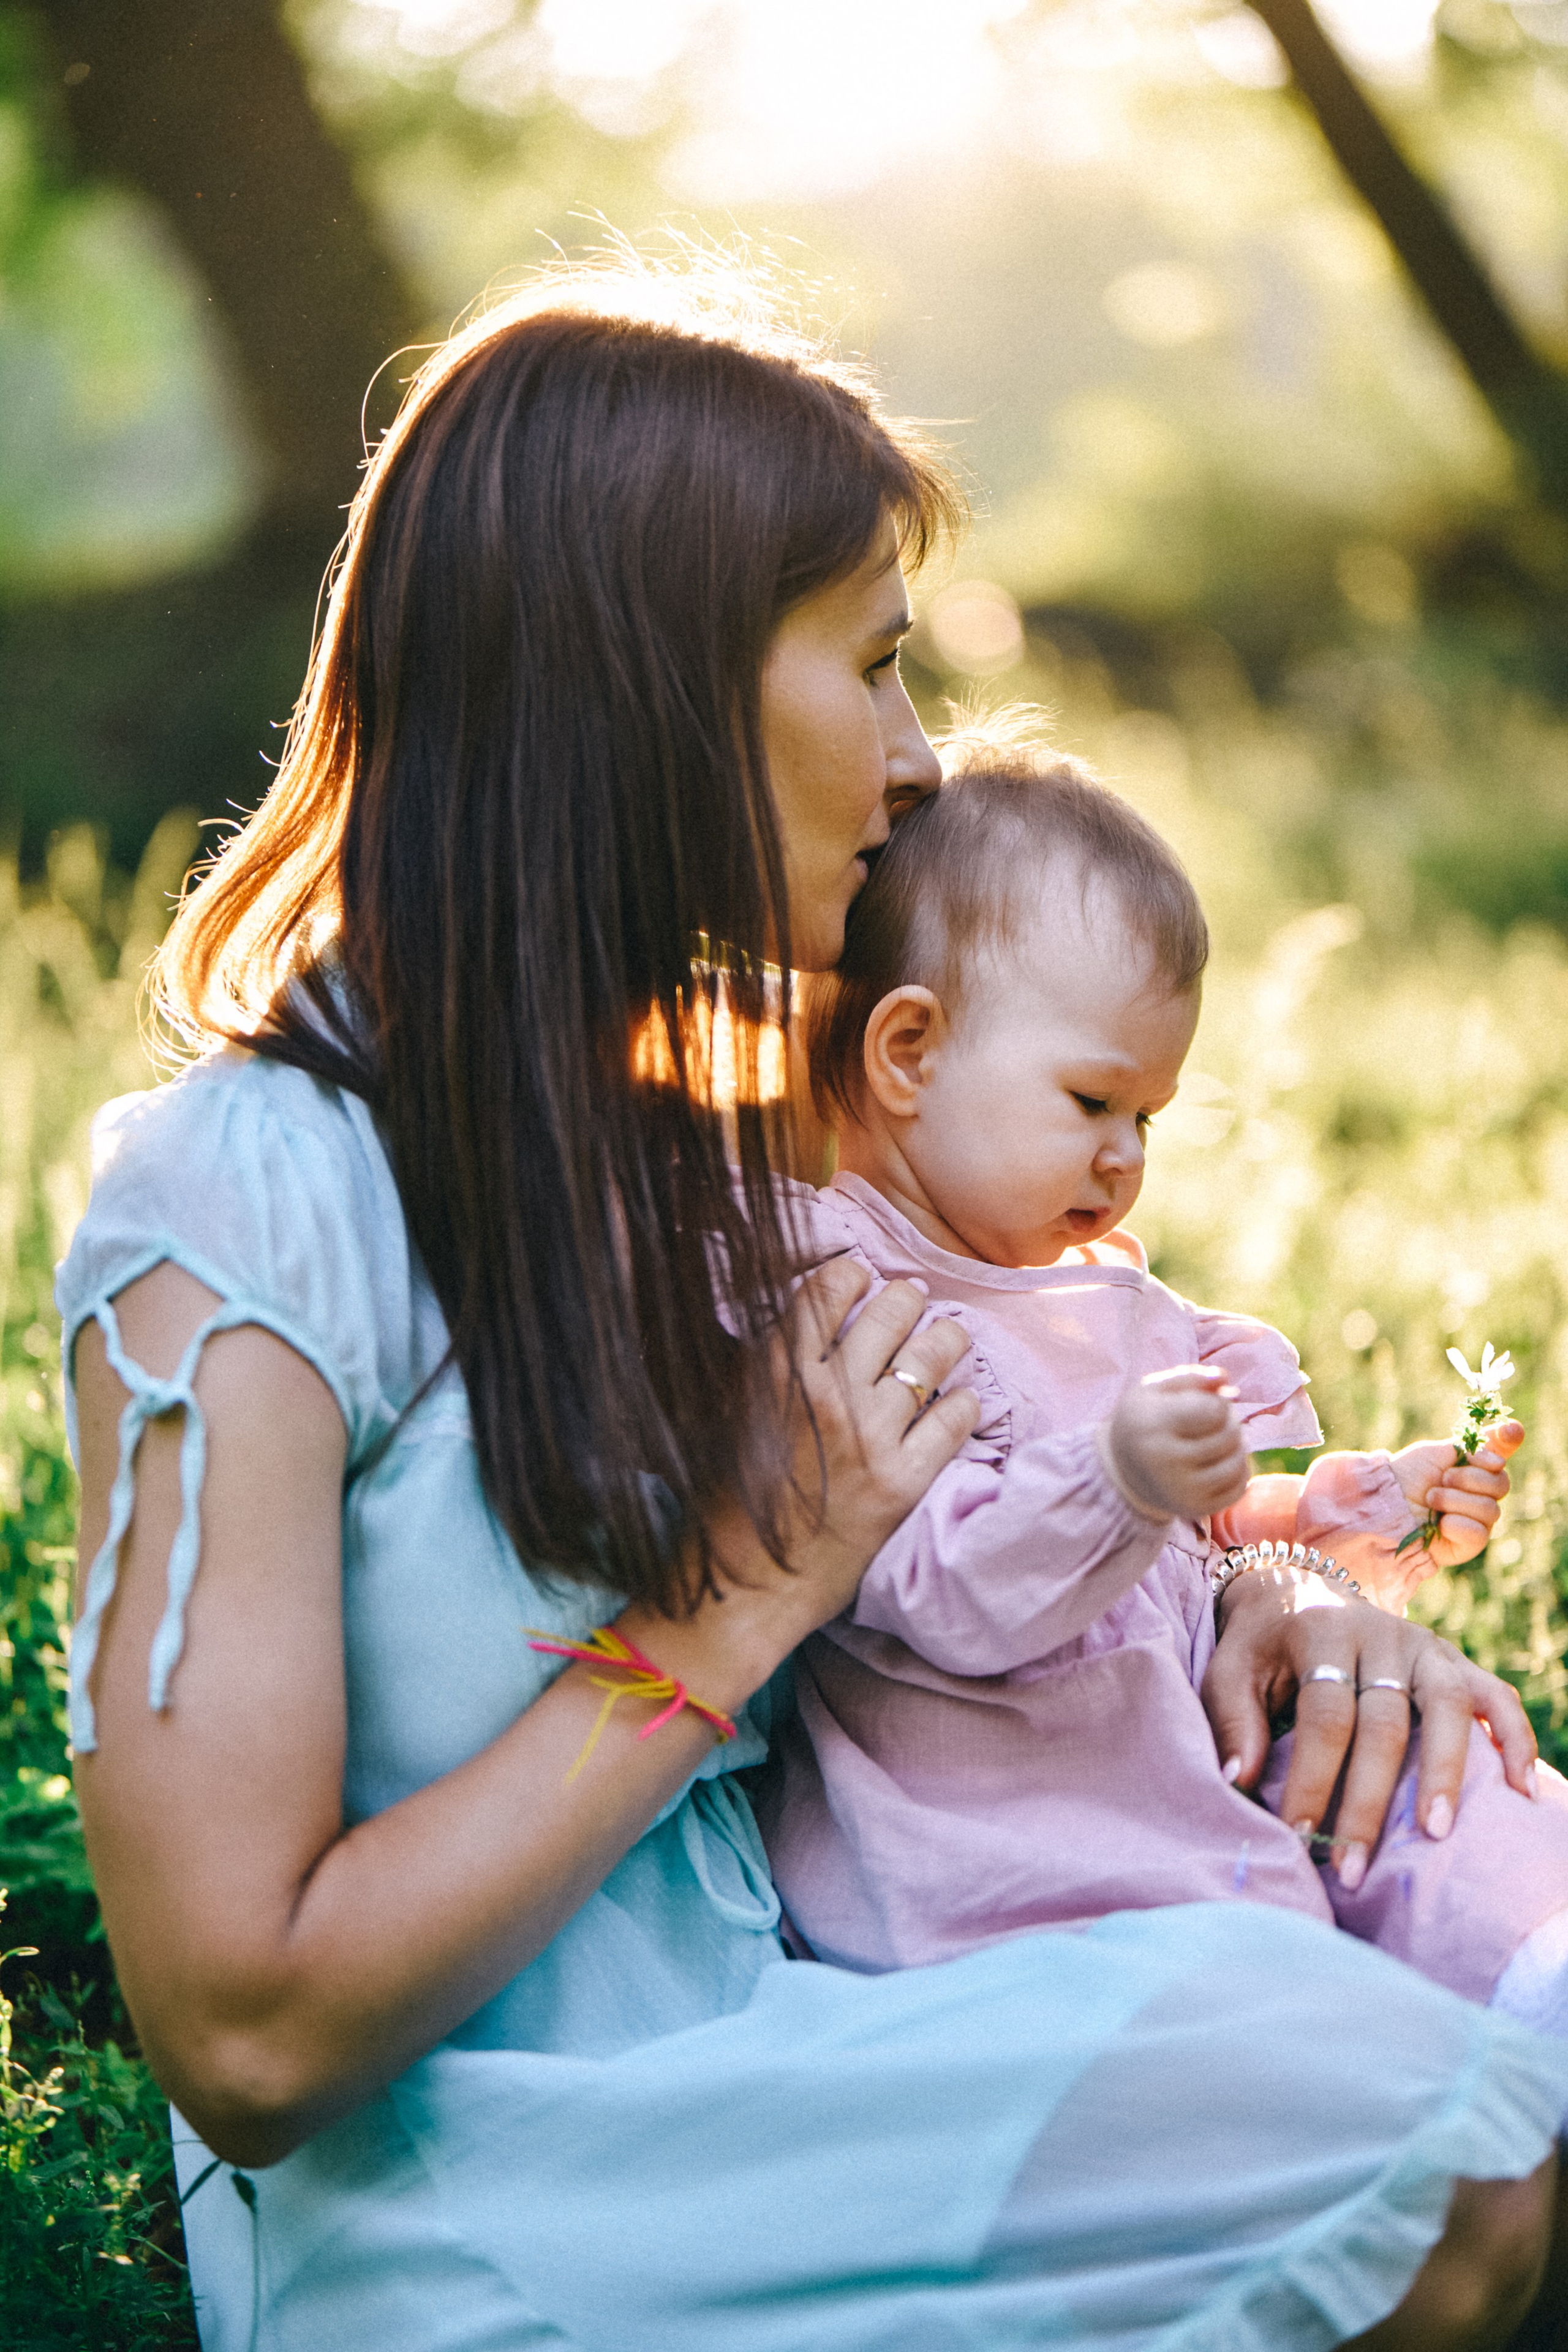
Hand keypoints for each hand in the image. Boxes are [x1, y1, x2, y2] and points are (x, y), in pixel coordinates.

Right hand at [681, 1256, 980, 1696]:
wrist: (746, 1586)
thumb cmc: (725, 1502)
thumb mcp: (726, 1413)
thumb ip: (763, 1363)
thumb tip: (799, 1319)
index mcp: (777, 1372)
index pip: (828, 1291)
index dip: (851, 1274)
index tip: (861, 1277)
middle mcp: (830, 1395)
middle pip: (890, 1312)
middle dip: (905, 1298)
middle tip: (911, 1298)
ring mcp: (872, 1438)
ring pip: (932, 1356)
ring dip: (944, 1337)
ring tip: (948, 1334)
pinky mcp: (904, 1482)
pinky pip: (954, 1419)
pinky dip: (964, 1402)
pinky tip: (964, 1396)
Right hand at [1107, 1366, 1248, 1522]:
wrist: (1122, 1470)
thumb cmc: (1145, 1419)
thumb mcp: (1155, 1389)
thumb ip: (1191, 1377)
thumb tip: (1225, 1379)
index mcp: (1152, 1425)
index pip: (1215, 1410)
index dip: (1218, 1401)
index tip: (1204, 1402)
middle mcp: (1165, 1461)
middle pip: (1230, 1434)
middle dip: (1230, 1421)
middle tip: (1214, 1420)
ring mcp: (1181, 1490)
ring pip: (1238, 1462)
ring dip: (1238, 1445)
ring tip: (1220, 1439)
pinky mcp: (1196, 1509)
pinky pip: (1240, 1487)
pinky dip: (1238, 1470)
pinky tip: (1220, 1461)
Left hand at [1202, 1562, 1537, 1860]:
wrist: (1296, 1587)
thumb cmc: (1260, 1647)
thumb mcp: (1229, 1670)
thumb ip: (1234, 1720)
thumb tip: (1240, 1780)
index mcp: (1320, 1633)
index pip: (1325, 1715)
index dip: (1314, 1778)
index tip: (1301, 1835)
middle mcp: (1379, 1635)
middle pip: (1385, 1722)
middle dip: (1368, 1802)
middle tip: (1353, 1867)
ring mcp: (1423, 1645)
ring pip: (1447, 1706)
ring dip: (1445, 1772)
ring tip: (1436, 1834)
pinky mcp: (1453, 1658)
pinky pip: (1495, 1695)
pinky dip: (1515, 1739)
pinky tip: (1520, 1791)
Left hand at [1388, 1419, 1523, 1575]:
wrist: (1385, 1504)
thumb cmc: (1408, 1476)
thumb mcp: (1439, 1453)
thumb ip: (1475, 1445)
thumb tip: (1516, 1429)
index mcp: (1475, 1470)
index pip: (1500, 1458)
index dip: (1505, 1443)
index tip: (1509, 1432)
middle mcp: (1481, 1495)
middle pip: (1501, 1484)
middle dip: (1469, 1478)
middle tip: (1442, 1478)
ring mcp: (1477, 1520)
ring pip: (1490, 1509)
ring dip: (1455, 1500)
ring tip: (1431, 1500)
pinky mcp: (1469, 1544)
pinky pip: (1479, 1532)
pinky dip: (1457, 1524)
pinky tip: (1440, 1523)